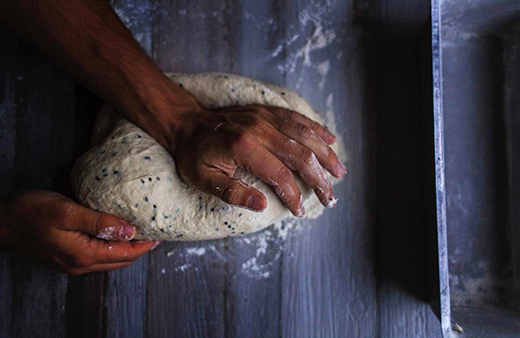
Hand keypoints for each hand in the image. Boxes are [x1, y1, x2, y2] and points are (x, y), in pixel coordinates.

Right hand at [0, 190, 158, 274]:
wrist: (1, 222)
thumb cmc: (30, 213)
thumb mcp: (67, 212)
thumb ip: (100, 222)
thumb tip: (130, 230)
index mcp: (84, 255)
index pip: (126, 253)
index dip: (145, 244)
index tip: (160, 233)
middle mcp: (81, 264)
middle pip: (121, 260)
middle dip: (140, 248)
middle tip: (154, 231)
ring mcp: (73, 263)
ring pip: (110, 260)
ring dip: (127, 248)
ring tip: (139, 232)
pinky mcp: (66, 257)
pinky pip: (98, 256)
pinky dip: (112, 247)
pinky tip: (114, 233)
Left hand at [169, 104, 345, 216]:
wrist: (185, 123)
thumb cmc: (193, 155)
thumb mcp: (203, 179)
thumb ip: (232, 193)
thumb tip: (262, 205)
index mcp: (244, 147)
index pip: (281, 175)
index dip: (294, 195)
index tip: (300, 211)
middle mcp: (259, 129)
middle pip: (301, 154)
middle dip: (320, 179)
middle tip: (331, 198)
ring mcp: (264, 117)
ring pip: (305, 134)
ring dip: (326, 154)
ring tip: (340, 172)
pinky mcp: (266, 111)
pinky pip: (297, 118)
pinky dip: (316, 129)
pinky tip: (331, 139)